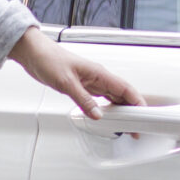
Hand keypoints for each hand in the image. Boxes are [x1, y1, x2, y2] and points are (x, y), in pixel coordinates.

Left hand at [9, 26, 140, 118]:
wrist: (34, 54)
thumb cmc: (49, 60)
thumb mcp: (67, 83)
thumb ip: (83, 100)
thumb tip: (97, 115)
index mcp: (99, 73)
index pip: (126, 88)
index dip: (137, 101)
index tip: (144, 114)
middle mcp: (98, 78)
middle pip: (123, 94)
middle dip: (133, 109)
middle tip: (137, 126)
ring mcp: (91, 82)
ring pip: (113, 97)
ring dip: (121, 110)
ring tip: (127, 124)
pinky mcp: (83, 87)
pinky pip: (101, 99)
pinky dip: (108, 108)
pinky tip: (108, 115)